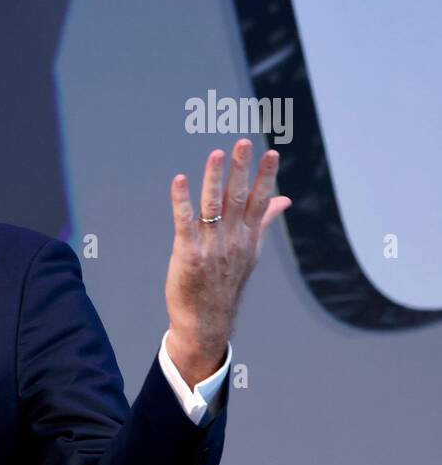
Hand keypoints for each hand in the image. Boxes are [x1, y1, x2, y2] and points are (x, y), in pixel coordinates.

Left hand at [165, 139, 290, 383]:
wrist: (207, 322)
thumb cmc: (225, 283)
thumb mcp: (250, 252)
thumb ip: (264, 222)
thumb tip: (284, 200)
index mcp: (249, 238)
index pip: (261, 201)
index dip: (267, 176)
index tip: (272, 152)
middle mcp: (233, 240)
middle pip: (239, 198)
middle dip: (242, 169)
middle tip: (243, 143)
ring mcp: (211, 247)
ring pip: (213, 206)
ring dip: (214, 178)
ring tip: (216, 153)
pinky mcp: (188, 254)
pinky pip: (185, 222)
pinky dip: (182, 200)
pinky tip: (180, 180)